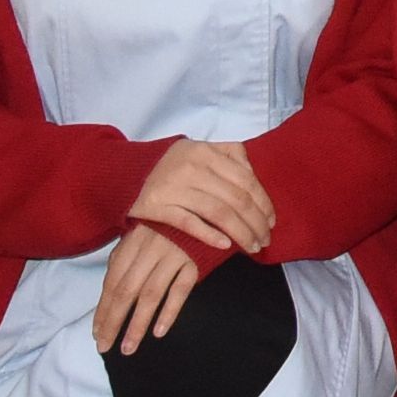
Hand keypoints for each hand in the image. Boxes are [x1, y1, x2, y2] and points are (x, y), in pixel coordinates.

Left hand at [93, 225, 205, 353]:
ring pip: (150, 294)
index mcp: (132, 242)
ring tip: (128, 348)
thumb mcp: (144, 233)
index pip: (112, 282)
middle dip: (113, 322)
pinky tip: (159, 332)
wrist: (208, 203)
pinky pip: (180, 289)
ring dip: (137, 324)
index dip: (103, 309)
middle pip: (126, 291)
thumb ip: (126, 257)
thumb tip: (108, 289)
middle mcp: (149, 248)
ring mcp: (173, 253)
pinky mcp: (195, 259)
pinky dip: (169, 311)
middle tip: (105, 347)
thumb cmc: (172, 222)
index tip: (98, 333)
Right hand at [132, 137, 275, 256]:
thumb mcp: (199, 150)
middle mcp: (191, 168)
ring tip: (252, 246)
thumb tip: (254, 173)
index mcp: (206, 152)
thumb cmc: (170, 164)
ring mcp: (173, 188)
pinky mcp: (156, 207)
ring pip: (218, 213)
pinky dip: (210, 235)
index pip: (245, 180)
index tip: (271, 221)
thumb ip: (228, 156)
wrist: (125, 173)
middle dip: (256, 222)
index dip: (263, 202)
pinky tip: (225, 246)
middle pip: (235, 199)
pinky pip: (189, 223)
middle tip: (265, 239)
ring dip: (240, 232)